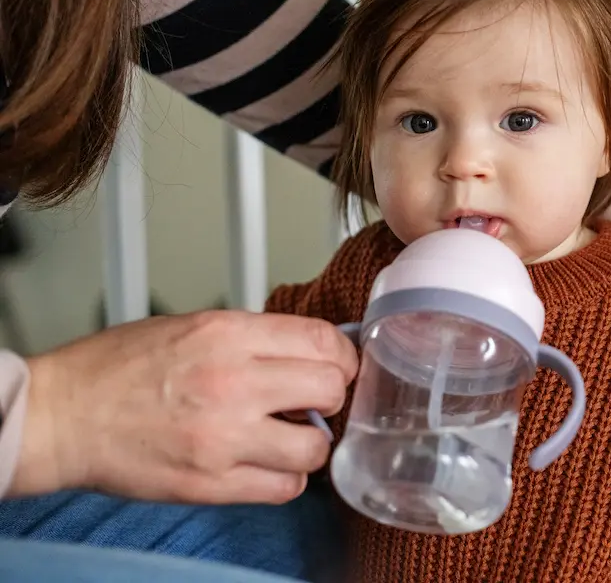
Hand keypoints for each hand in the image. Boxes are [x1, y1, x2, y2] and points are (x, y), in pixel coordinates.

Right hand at [11, 310, 357, 504]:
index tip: (341, 366)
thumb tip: (306, 352)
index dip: (343, 356)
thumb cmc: (118, 369)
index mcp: (228, 335)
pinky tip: (269, 465)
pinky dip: (287, 479)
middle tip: (318, 401)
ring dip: (313, 444)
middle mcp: (233, 382)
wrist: (64, 416)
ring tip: (292, 437)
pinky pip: (284, 488)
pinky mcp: (212, 483)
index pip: (324, 341)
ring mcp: (225, 437)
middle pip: (331, 389)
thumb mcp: (193, 326)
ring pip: (317, 448)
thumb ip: (253, 338)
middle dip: (333, 396)